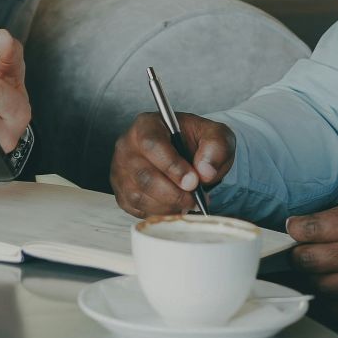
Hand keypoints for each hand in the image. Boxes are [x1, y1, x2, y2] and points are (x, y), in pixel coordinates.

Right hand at [109, 111, 234, 216]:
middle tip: (194, 198)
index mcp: (147, 125)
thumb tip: (205, 172)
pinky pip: (136, 209)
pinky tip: (174, 205)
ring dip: (168, 205)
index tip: (193, 181)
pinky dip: (159, 212)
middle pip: (144, 176)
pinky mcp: (122, 192)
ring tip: (187, 202)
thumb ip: (216, 147)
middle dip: (173, 193)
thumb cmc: (197, 141)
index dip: (172, 166)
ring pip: (138, 196)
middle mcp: (127, 146)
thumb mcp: (216, 135)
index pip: (152, 145)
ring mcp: (121, 170)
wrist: (189, 153)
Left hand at [285, 195, 337, 322]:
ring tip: (323, 269)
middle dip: (300, 254)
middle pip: (308, 260)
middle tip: (304, 251)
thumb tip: (306, 224)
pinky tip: (337, 291)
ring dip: (315, 277)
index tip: (296, 229)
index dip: (296, 228)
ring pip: (321, 287)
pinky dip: (333, 303)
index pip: (310, 229)